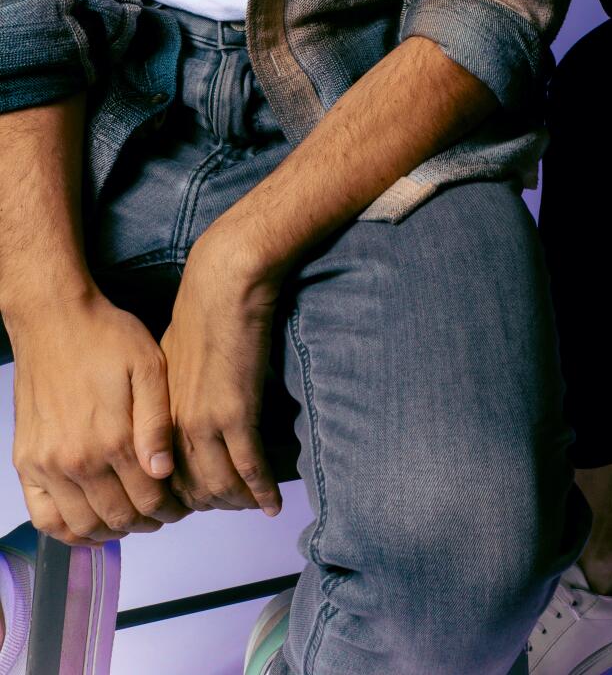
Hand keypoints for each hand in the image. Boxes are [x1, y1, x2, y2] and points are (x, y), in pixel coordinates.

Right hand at [9, 293, 188, 544]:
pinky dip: (67, 532)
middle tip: (164, 513)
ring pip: (83, 525)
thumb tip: (163, 472)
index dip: (171, 507)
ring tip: (132, 518)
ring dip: (112, 531)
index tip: (182, 505)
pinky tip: (89, 526)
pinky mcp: (26, 462)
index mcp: (113, 438)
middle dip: (148, 521)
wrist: (53, 319)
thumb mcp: (149, 367)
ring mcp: (47, 465)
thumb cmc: (106, 337)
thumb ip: (156, 422)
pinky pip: (43, 517)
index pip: (149, 497)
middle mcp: (77, 460)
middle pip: (119, 516)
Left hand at [160, 226, 282, 516]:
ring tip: (257, 505)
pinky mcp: (236, 414)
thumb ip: (171, 398)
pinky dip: (263, 491)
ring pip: (220, 486)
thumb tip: (180, 418)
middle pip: (190, 490)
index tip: (206, 501)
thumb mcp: (169, 362)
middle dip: (214, 505)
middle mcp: (173, 427)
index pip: (165, 478)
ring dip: (241, 502)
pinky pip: (250, 468)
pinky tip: (273, 503)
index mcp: (157, 416)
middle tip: (236, 507)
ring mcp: (204, 423)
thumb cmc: (201, 313)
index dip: (185, 497)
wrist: (224, 285)